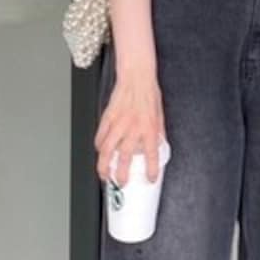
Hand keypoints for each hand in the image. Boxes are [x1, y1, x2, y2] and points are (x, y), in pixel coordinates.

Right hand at [94, 66, 165, 185]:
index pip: (152, 155)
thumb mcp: (160, 116)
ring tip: (104, 174)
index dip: (151, 170)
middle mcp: (133, 128)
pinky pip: (100, 136)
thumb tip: (158, 147)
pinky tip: (99, 153)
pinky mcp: (108, 117)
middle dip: (121, 174)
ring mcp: (118, 124)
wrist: (136, 77)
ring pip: (106, 150)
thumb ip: (158, 134)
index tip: (150, 179)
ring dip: (104, 165)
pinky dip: (98, 147)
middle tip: (120, 183)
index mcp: (150, 128)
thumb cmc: (149, 94)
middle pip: (124, 158)